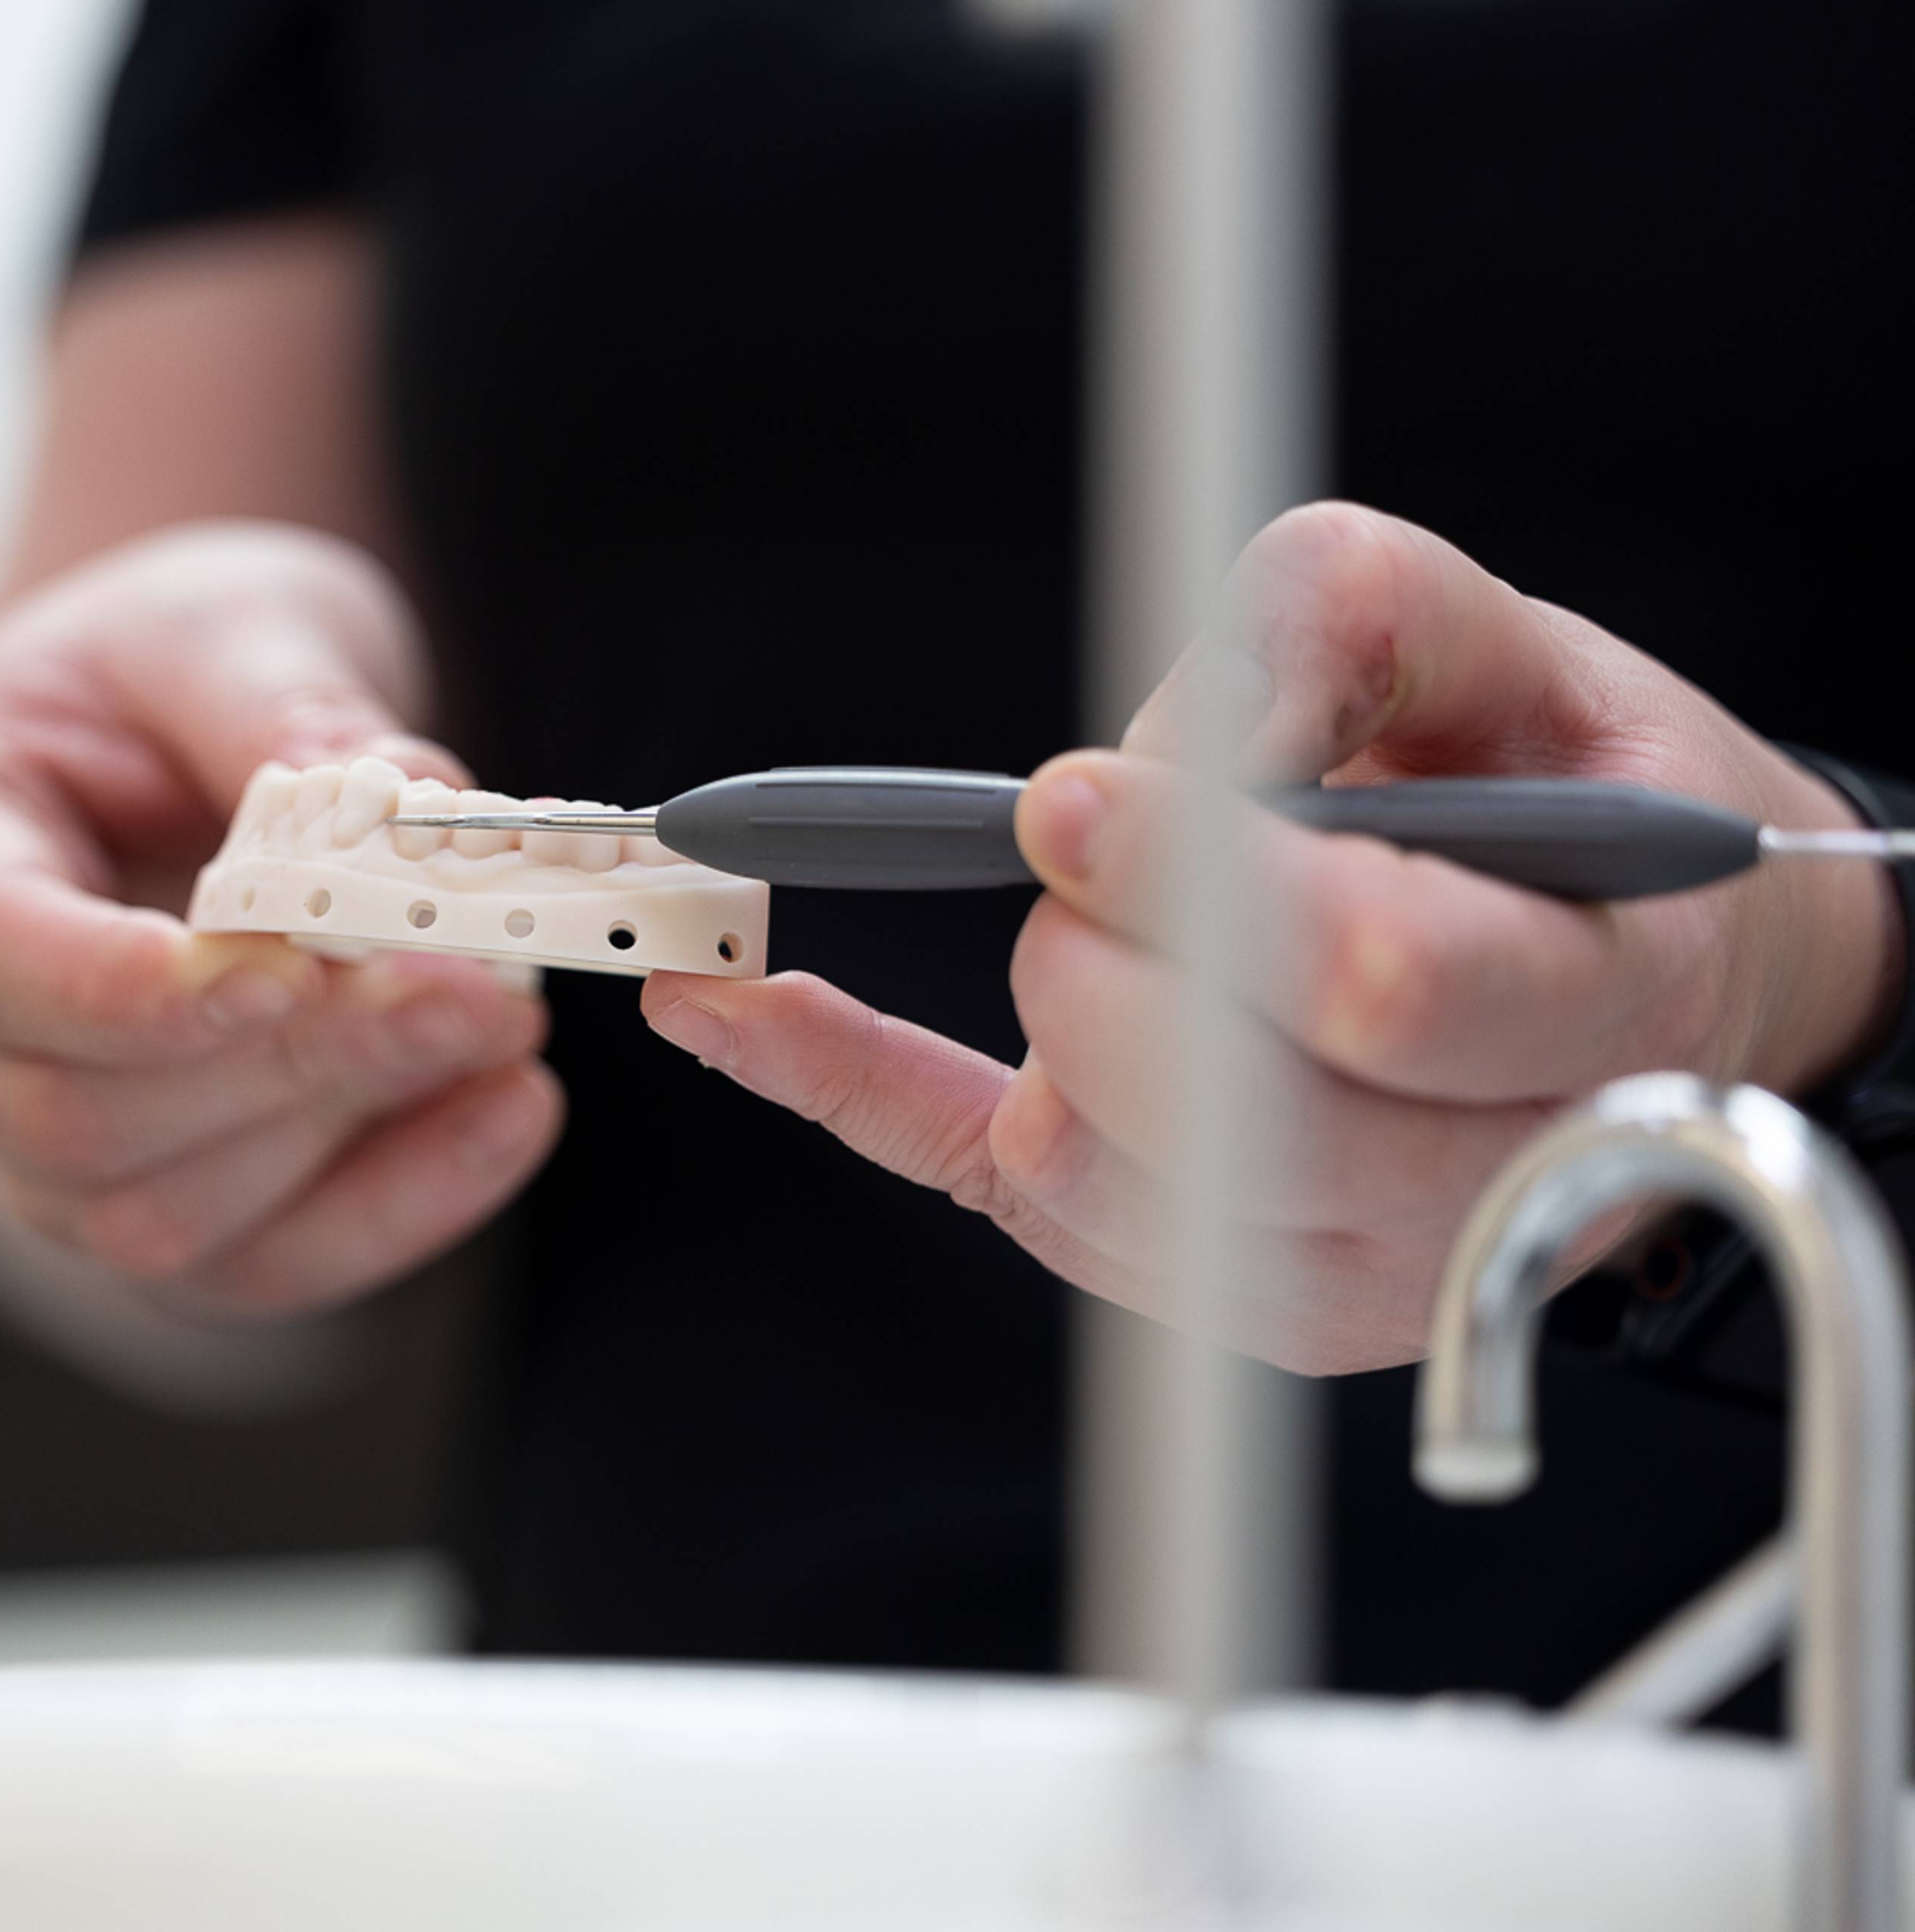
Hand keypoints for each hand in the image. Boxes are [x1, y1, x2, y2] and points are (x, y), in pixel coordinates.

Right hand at [0, 521, 561, 1314]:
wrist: (160, 734)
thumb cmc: (158, 670)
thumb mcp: (218, 622)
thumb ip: (290, 709)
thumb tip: (419, 801)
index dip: (115, 990)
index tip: (281, 968)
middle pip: (75, 1121)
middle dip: (288, 1062)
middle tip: (474, 986)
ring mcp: (35, 1147)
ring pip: (157, 1223)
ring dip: (349, 1134)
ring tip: (503, 1021)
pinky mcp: (160, 1205)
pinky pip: (260, 1265)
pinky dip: (397, 1207)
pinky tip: (512, 1111)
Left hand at [641, 503, 1901, 1372]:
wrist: (1636, 977)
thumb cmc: (1575, 804)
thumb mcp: (1514, 644)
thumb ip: (1346, 634)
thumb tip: (1158, 753)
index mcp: (1590, 1006)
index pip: (1381, 990)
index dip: (1204, 891)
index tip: (1078, 800)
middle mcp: (1471, 1184)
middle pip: (1216, 1109)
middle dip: (1112, 949)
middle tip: (1109, 833)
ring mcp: (1333, 1271)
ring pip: (1099, 1174)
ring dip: (1053, 1014)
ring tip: (1120, 918)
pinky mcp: (1200, 1274)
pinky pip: (987, 1189)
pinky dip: (843, 1085)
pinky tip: (734, 1008)